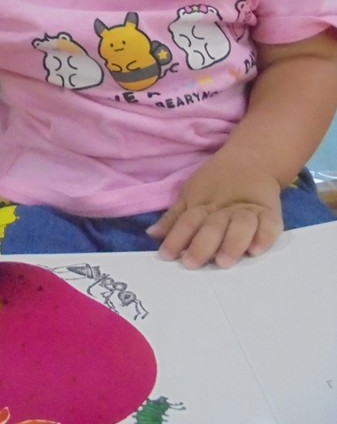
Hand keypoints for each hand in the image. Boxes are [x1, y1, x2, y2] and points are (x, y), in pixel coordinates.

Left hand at [146, 155, 283, 268]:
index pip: (188, 221)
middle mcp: (226, 210)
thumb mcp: (191, 197)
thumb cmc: (216, 184)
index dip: (176, 237)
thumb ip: (175, 219)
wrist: (251, 161)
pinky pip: (270, 225)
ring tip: (224, 260)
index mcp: (204, 206)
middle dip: (202, 244)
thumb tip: (152, 234)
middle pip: (213, 226)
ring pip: (241, 226)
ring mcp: (249, 211)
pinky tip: (256, 250)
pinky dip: (264, 236)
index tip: (165, 256)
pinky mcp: (271, 213)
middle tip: (192, 262)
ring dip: (232, 243)